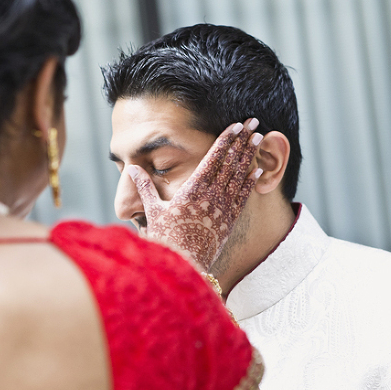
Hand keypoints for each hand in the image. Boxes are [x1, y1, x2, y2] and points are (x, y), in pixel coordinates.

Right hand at [127, 119, 262, 269]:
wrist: (184, 268)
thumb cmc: (165, 240)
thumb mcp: (153, 212)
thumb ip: (145, 187)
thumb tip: (131, 168)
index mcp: (192, 190)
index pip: (213, 158)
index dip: (225, 139)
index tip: (235, 125)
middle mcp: (211, 196)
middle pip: (230, 161)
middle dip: (242, 140)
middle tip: (253, 122)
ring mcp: (222, 208)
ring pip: (239, 175)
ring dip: (249, 155)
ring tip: (258, 138)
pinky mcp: (229, 221)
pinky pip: (243, 196)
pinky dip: (250, 181)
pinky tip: (257, 168)